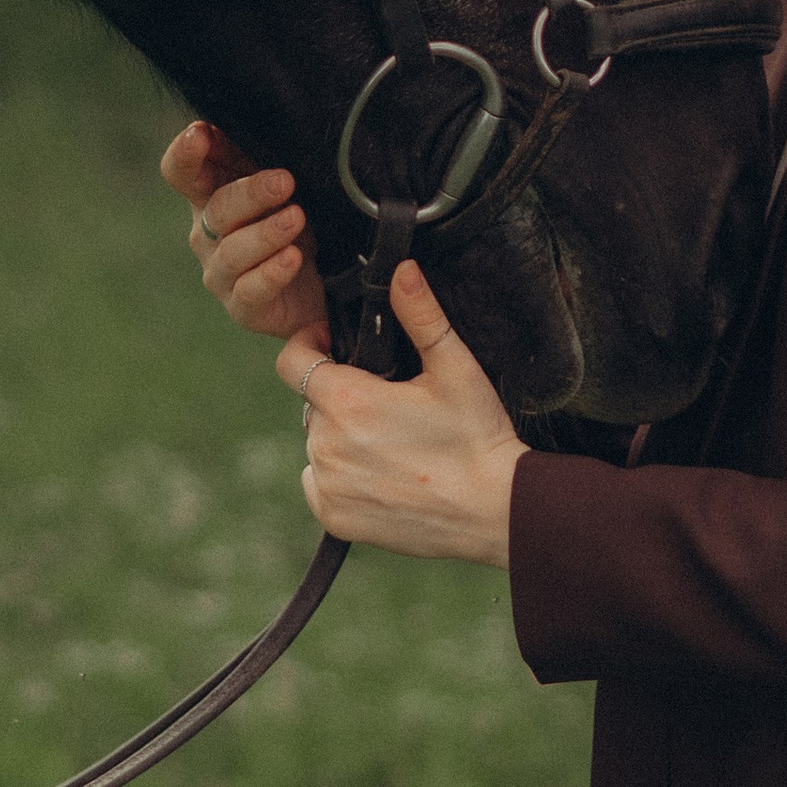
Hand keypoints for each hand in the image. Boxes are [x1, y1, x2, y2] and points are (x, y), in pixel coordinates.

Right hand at [161, 120, 329, 349]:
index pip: (180, 172)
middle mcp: (207, 234)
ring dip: (266, 233)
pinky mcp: (241, 307)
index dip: (184, 154)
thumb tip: (231, 121)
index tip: (200, 133)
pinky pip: (251, 290)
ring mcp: (220, 273)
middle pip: (216, 209)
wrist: (311, 287)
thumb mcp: (273, 186)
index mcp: (209, 196)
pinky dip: (272, 273)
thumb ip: (249, 156)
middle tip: (284, 181)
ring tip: (296, 218)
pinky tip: (292, 259)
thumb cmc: (285, 222)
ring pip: (234, 251)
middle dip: (250, 193)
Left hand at [278, 265, 523, 567]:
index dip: (308, 345)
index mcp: (347, 400)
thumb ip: (421, 315)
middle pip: (313, 403)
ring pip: (318, 444)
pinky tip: (381, 475)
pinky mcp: (334, 517)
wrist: (494, 511)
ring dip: (340, 436)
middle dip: (340, 395)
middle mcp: (325, 444)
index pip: (292, 361)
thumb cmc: (476, 436)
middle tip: (388, 402)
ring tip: (391, 442)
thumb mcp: (455, 368)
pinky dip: (339, 476)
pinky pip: (319, 483)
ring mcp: (328, 484)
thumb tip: (401, 269)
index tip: (333, 345)